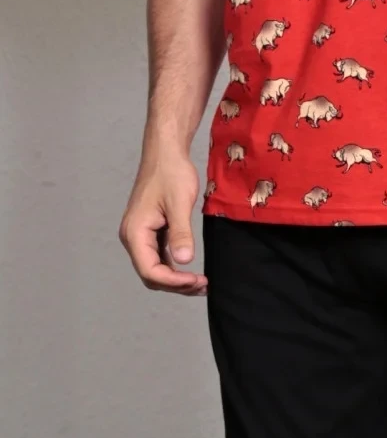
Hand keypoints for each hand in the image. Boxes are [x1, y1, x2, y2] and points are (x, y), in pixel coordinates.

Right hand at [119, 149, 207, 294]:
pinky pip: (158, 256)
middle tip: (202, 286)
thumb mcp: (179, 203)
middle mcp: (133, 237)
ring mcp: (140, 235)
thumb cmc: (171, 172)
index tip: (196, 280)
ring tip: (200, 282)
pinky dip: (173, 266)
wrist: (166, 151)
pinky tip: (190, 269)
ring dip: (175, 278)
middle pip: (150, 274)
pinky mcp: (150, 230)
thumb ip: (180, 233)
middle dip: (175, 284)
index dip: (173, 281)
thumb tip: (183, 261)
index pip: (150, 271)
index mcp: (135, 233)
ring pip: (154, 267)